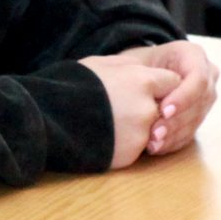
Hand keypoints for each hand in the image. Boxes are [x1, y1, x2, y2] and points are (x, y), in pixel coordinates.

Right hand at [78, 54, 183, 168]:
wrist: (49, 118)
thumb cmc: (70, 85)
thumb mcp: (99, 64)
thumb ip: (127, 65)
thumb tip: (140, 68)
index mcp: (142, 81)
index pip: (172, 82)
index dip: (159, 86)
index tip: (142, 89)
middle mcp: (147, 107)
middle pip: (161, 108)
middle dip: (146, 108)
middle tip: (120, 108)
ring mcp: (141, 134)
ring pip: (150, 130)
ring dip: (135, 128)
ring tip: (108, 124)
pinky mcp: (131, 155)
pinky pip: (135, 148)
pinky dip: (124, 144)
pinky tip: (103, 137)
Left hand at [100, 39, 218, 156]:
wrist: (139, 74)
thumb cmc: (137, 64)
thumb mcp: (136, 60)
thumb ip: (141, 70)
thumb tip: (139, 85)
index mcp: (193, 55)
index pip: (198, 79)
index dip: (183, 97)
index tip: (163, 111)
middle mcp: (207, 76)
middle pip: (199, 103)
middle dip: (176, 121)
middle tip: (155, 133)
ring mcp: (205, 98)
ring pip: (196, 120)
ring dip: (174, 135)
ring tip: (152, 144)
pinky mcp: (198, 116)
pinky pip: (191, 132)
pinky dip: (173, 141)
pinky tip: (157, 147)